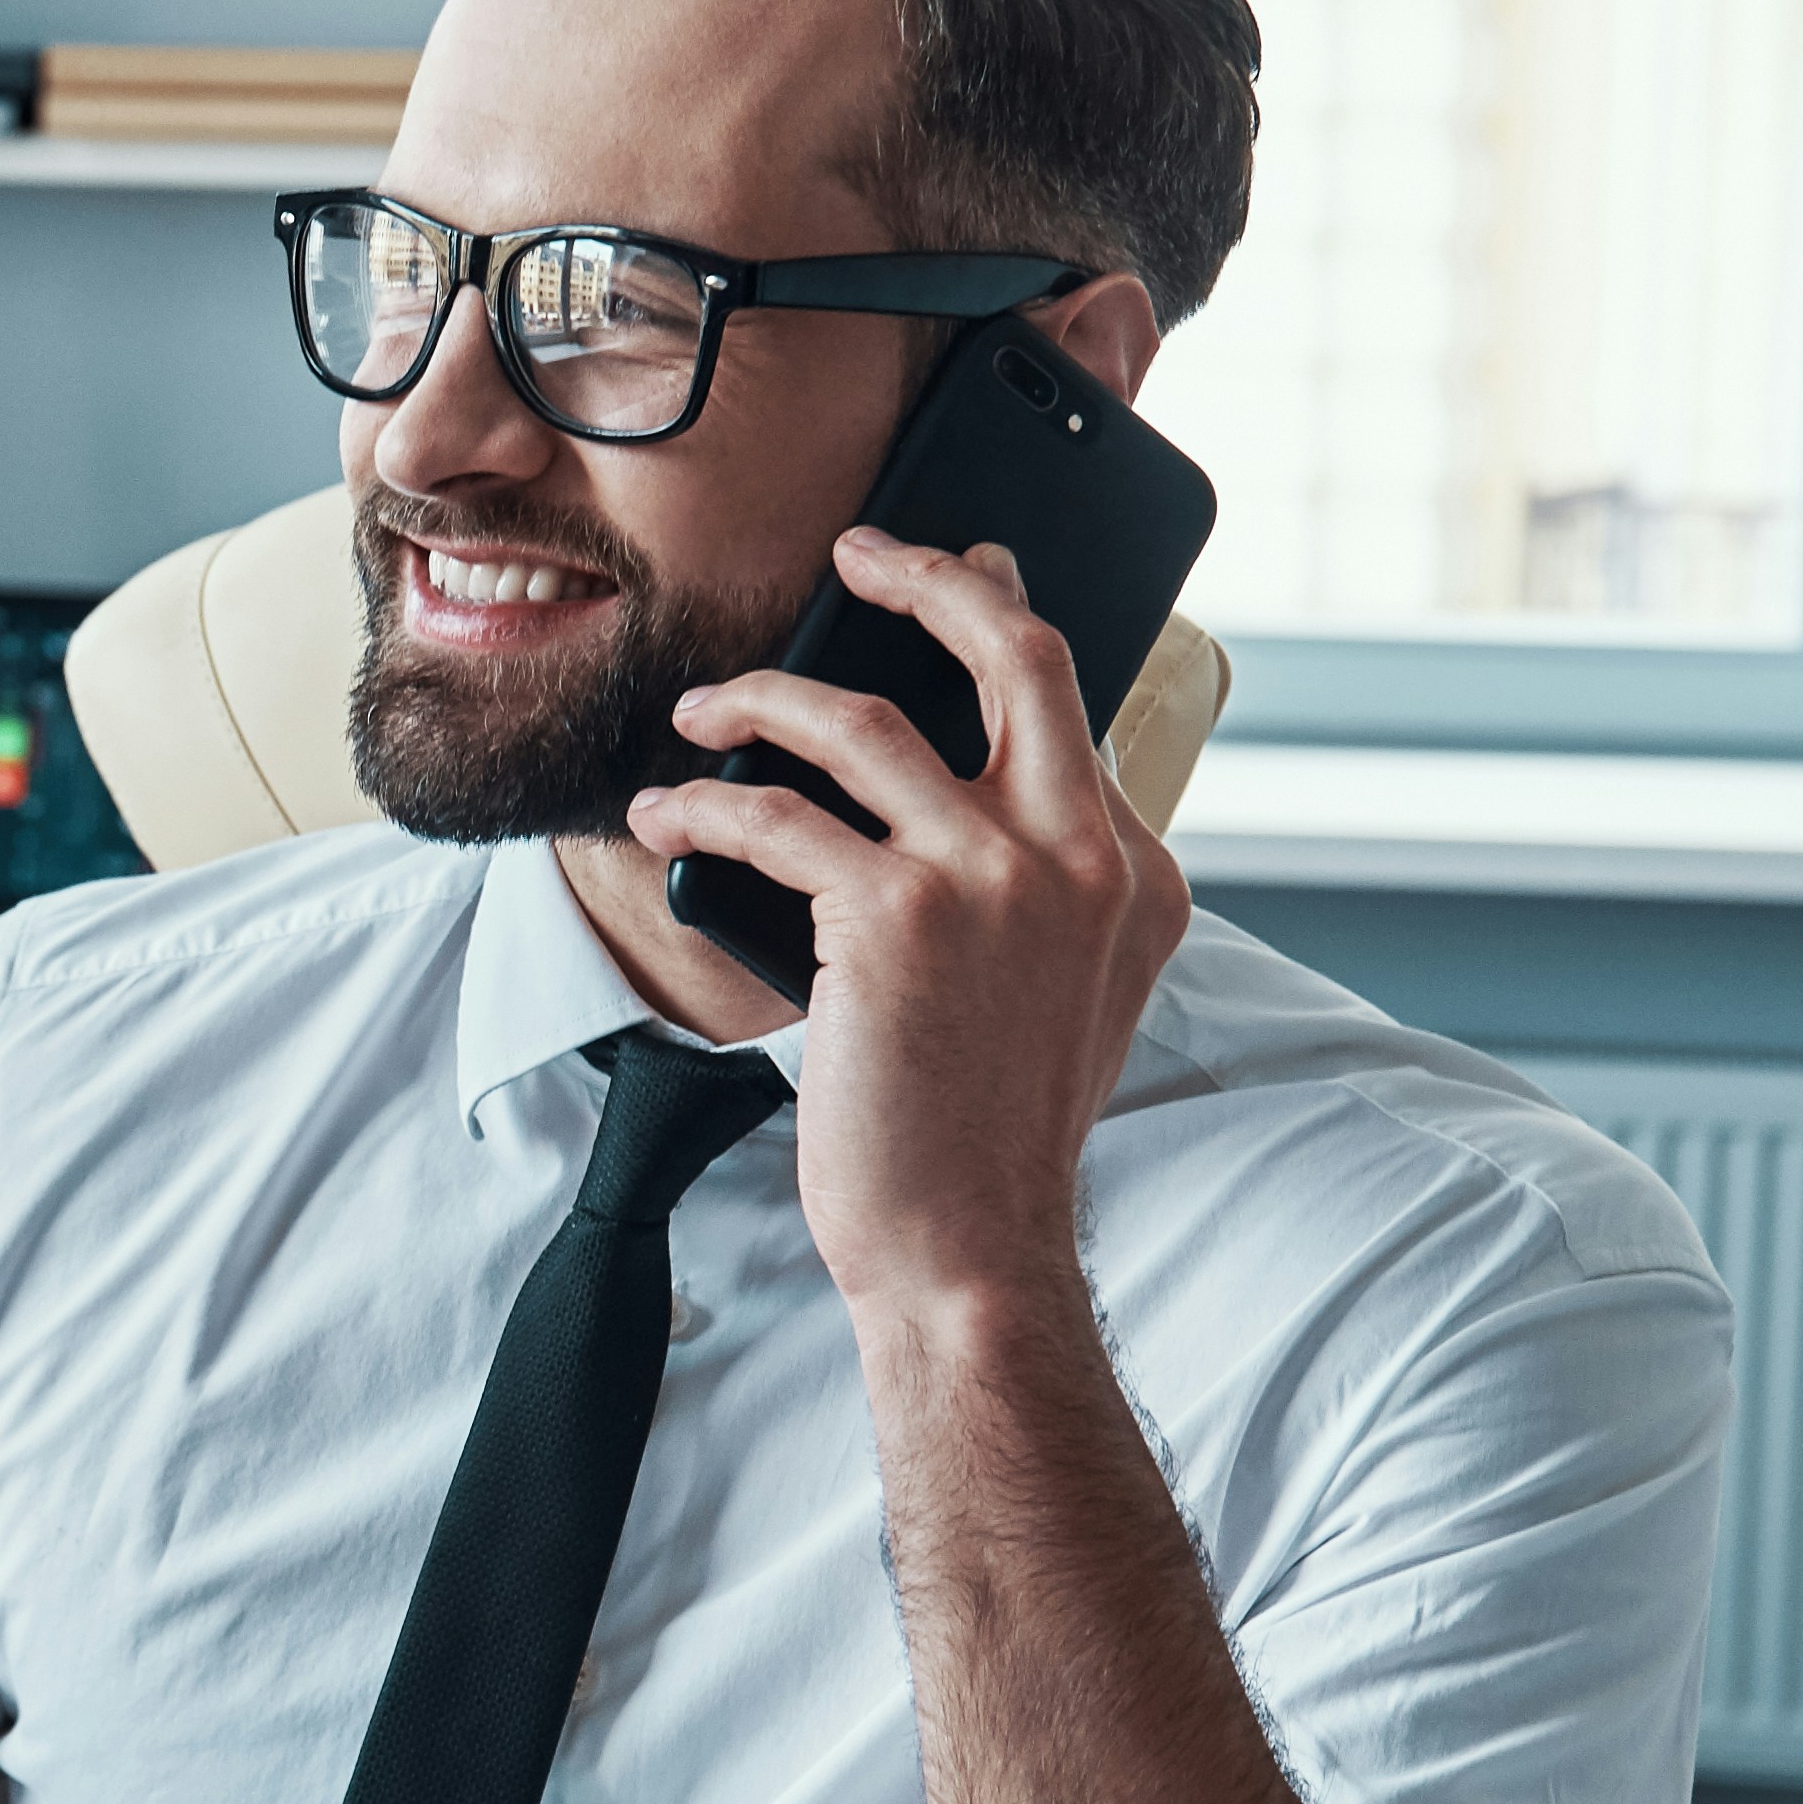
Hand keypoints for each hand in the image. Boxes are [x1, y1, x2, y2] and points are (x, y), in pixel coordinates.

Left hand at [628, 529, 1187, 1343]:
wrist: (972, 1252)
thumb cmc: (992, 1132)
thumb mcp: (1069, 994)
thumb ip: (1049, 887)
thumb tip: (969, 785)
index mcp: (1135, 873)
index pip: (1068, 705)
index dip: (998, 622)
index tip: (951, 577)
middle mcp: (1082, 857)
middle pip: (1013, 649)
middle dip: (929, 573)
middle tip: (859, 550)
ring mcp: (992, 879)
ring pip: (860, 717)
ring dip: (762, 694)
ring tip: (704, 707)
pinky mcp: (895, 917)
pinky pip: (774, 814)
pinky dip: (703, 800)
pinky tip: (667, 808)